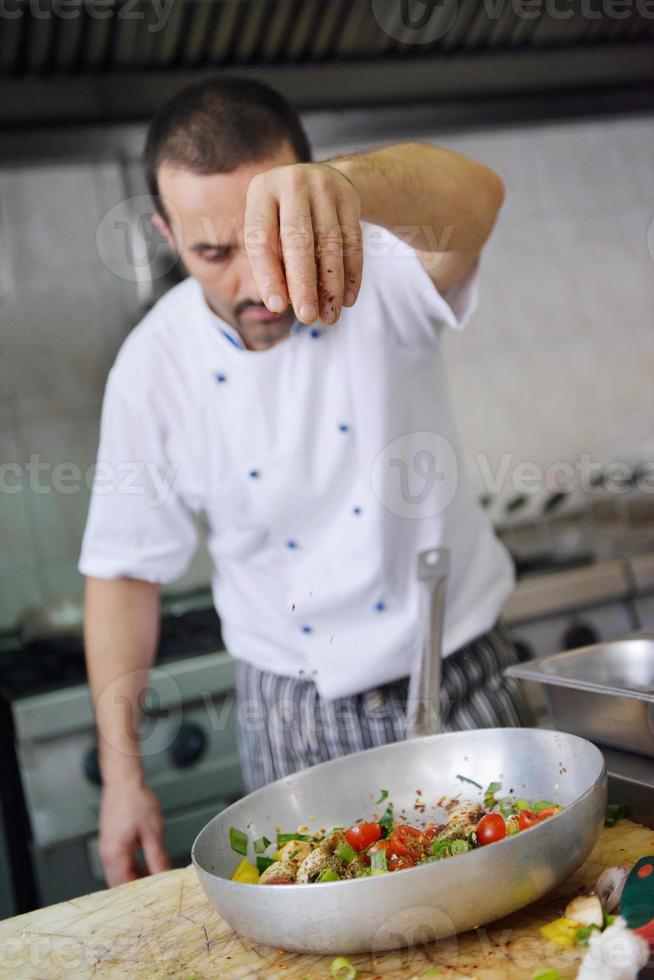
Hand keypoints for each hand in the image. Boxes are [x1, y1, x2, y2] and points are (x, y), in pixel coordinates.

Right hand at [98, 776, 170, 885]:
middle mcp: (107, 854)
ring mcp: (107, 847)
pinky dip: (132, 868)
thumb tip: (164, 876)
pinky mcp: (111, 841)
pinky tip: (147, 866)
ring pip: (119, 873)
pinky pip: (119, 862)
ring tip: (155, 882)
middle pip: (120, 883)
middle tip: (156, 895)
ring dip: (135, 879)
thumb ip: (157, 857)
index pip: (125, 886)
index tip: (156, 899)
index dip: (140, 895)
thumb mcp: (152, 832)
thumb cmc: (135, 801)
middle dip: (137, 890)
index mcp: (114, 854)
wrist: (124, 780)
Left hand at [244, 162, 362, 324]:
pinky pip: (353, 243)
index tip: (276, 308)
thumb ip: (270, 262)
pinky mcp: (350, 198)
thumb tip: (279, 305)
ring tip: (329, 316)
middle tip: (307, 317)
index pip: (262, 240)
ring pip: (331, 245)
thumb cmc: (284, 216)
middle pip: (299, 241)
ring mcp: (324, 188)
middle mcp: (292, 184)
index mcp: (261, 191)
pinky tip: (347, 300)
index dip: (268, 276)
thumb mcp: (269, 228)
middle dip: (304, 284)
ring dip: (331, 287)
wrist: (322, 177)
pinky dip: (351, 275)